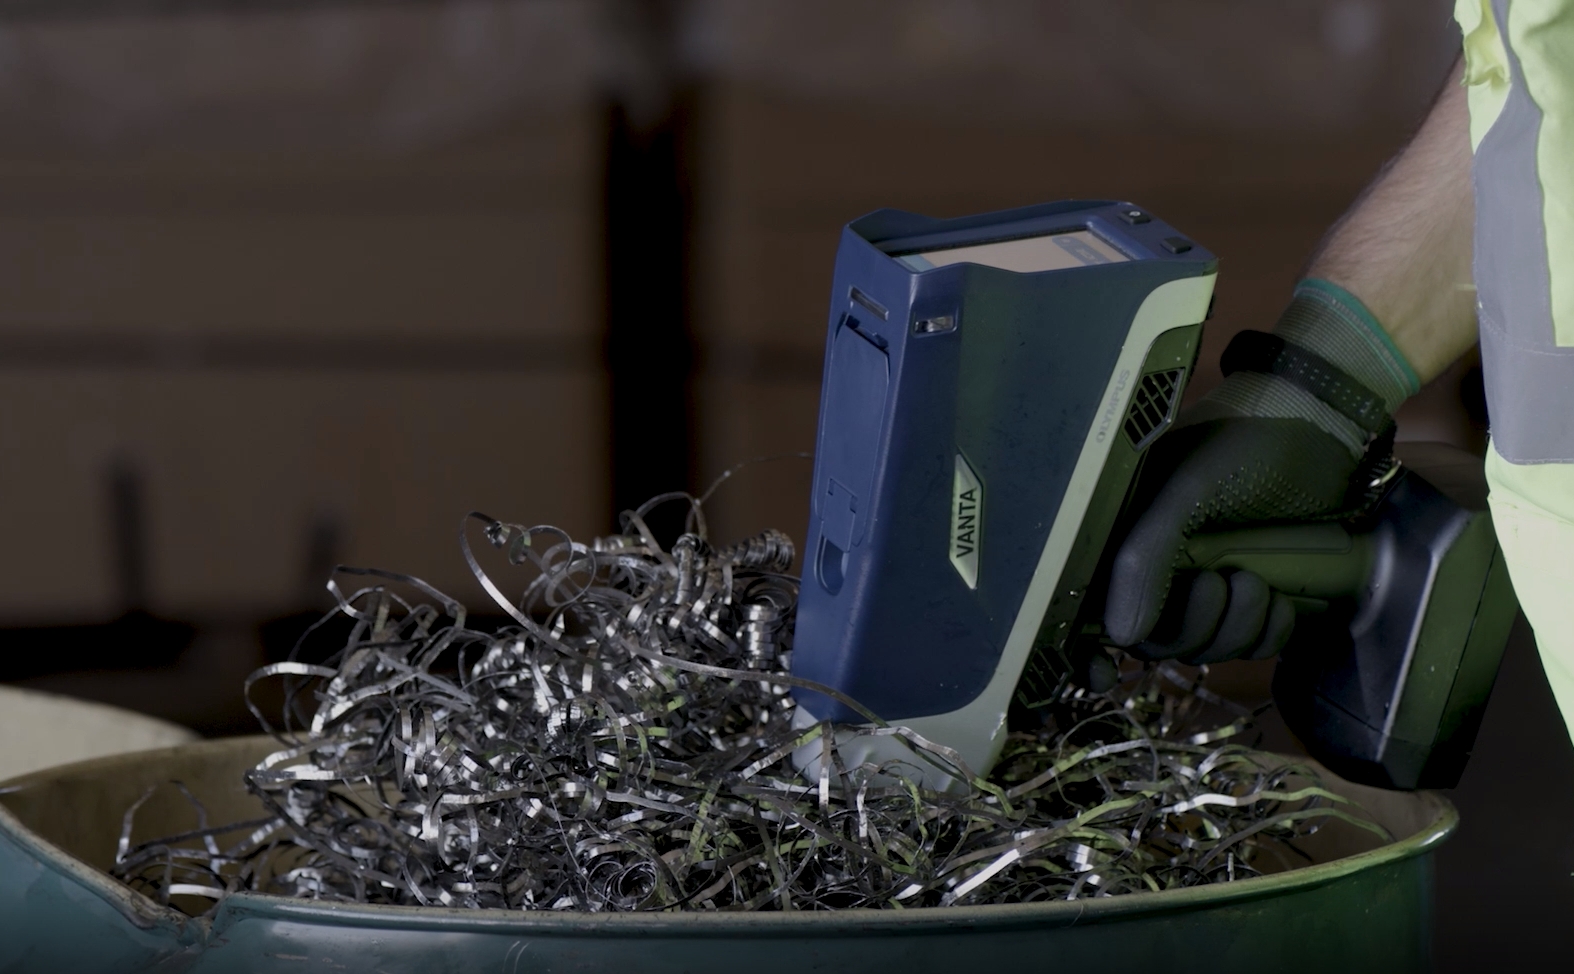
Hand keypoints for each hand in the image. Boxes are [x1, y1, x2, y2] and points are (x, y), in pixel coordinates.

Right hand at [1103, 415, 1360, 662]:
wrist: (1333, 429)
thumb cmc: (1251, 441)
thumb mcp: (1191, 489)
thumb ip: (1147, 555)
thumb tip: (1121, 636)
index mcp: (1124, 528)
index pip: (1088, 600)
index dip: (1085, 646)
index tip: (1101, 672)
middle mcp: (1157, 559)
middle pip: (1151, 638)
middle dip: (1191, 626)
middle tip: (1221, 585)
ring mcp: (1206, 579)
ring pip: (1202, 645)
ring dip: (1236, 628)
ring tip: (1258, 582)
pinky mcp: (1252, 594)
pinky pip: (1248, 644)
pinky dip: (1267, 633)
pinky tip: (1281, 602)